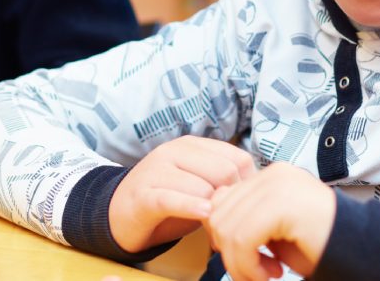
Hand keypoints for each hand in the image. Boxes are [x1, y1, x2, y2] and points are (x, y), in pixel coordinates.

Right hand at [109, 136, 255, 253]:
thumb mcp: (198, 185)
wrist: (119, 213)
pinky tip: (204, 215)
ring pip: (203, 187)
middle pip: (225, 171)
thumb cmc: (167, 199)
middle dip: (233, 201)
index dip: (248, 186)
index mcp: (192, 145)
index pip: (238, 158)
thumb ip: (223, 182)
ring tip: (216, 234)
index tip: (244, 208)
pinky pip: (173, 198)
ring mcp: (157, 170)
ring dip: (215, 215)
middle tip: (231, 225)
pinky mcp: (143, 194)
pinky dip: (191, 207)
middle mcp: (174, 151)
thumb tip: (260, 192)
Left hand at [205, 162, 334, 280]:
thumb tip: (212, 224)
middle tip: (256, 275)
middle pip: (218, 213)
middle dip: (229, 253)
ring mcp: (278, 184)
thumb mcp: (273, 230)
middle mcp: (272, 173)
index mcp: (270, 176)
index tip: (246, 261)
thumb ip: (245, 220)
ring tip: (266, 276)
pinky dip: (249, 267)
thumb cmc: (319, 246)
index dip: (224, 236)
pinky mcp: (282, 204)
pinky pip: (242, 239)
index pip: (220, 199)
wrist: (363, 253)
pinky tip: (272, 275)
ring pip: (227, 229)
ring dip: (240, 264)